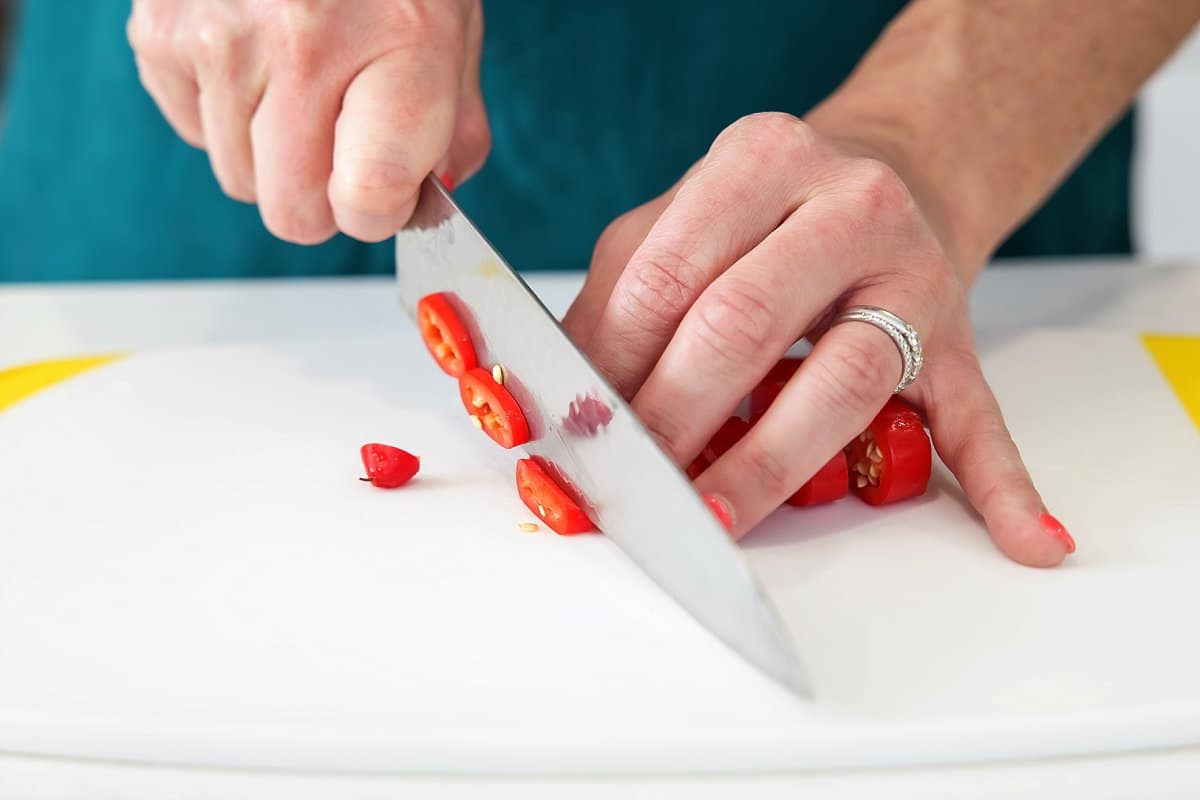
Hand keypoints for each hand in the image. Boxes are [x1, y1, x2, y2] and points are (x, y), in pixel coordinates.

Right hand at [127, 0, 488, 243]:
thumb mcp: (452, 33)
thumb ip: (453, 130)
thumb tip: (421, 204)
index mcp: (395, 45)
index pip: (366, 200)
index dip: (379, 213)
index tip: (386, 195)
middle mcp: (299, 44)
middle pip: (292, 213)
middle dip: (323, 200)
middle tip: (343, 148)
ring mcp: (219, 39)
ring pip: (239, 179)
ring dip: (273, 156)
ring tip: (299, 84)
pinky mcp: (160, 32)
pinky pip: (196, 132)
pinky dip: (228, 117)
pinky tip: (257, 62)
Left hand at [563, 113, 1071, 566]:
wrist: (887, 177)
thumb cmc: (763, 214)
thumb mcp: (678, 222)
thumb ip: (621, 300)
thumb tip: (563, 401)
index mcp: (762, 161)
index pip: (666, 275)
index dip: (612, 366)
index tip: (574, 433)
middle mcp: (849, 205)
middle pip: (742, 321)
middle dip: (672, 417)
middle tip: (626, 482)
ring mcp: (915, 276)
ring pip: (842, 378)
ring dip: (767, 462)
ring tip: (712, 517)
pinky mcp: (959, 340)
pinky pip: (982, 418)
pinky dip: (1003, 485)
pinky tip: (1029, 537)